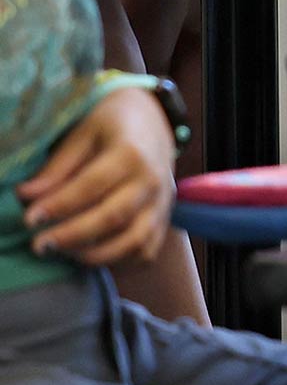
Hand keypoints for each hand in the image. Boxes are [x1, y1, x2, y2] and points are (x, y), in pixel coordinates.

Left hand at [17, 86, 177, 268]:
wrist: (154, 124)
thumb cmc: (111, 126)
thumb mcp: (82, 134)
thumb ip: (57, 167)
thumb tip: (25, 195)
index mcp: (131, 153)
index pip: (92, 185)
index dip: (59, 205)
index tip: (29, 218)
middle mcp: (152, 181)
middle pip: (114, 217)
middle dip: (73, 235)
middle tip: (40, 245)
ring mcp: (161, 204)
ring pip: (134, 241)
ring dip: (96, 254)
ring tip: (63, 253)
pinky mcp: (163, 220)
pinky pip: (146, 251)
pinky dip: (119, 261)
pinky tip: (89, 255)